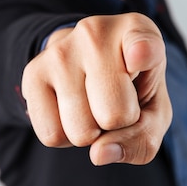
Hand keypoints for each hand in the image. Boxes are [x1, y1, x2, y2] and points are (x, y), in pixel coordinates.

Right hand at [21, 12, 172, 165]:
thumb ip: (142, 138)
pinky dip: (64, 136)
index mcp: (137, 31)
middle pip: (114, 115)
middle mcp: (96, 32)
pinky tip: (71, 108)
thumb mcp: (153, 110)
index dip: (143, 52)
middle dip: (117, 124)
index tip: (141, 54)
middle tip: (114, 100)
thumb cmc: (130, 87)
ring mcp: (61, 50)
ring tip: (92, 102)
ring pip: (81, 131)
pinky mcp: (33, 71)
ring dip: (90, 132)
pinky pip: (51, 135)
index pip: (142, 43)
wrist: (87, 62)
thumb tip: (98, 154)